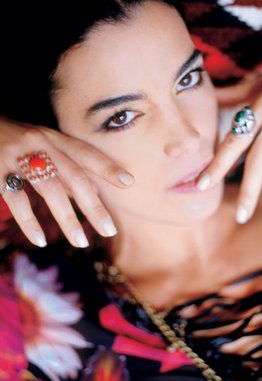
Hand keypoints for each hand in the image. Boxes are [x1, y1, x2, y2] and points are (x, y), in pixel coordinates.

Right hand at [0, 118, 133, 246]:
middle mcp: (38, 143)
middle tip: (110, 230)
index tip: (129, 182)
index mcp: (53, 137)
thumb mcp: (41, 145)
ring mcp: (16, 156)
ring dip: (67, 219)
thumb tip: (95, 191)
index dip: (107, 166)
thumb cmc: (14, 141)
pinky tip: (41, 240)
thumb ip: (65, 166)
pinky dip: (29, 222)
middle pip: (74, 176)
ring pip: (49, 190)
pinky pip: (17, 200)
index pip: (85, 153)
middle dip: (94, 206)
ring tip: (81, 242)